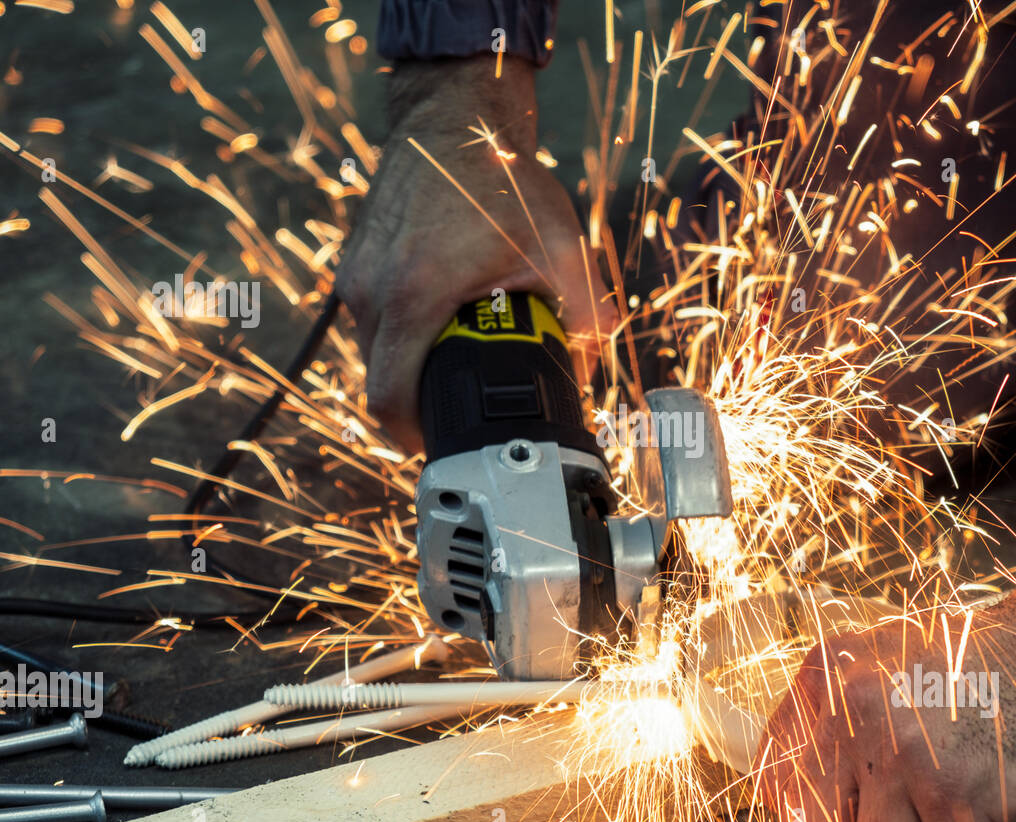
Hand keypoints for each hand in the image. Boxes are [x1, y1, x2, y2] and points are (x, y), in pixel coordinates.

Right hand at [337, 56, 616, 451]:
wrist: (451, 119)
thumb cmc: (499, 178)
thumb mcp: (559, 246)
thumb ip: (586, 311)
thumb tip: (594, 360)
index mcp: (416, 294)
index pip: (390, 397)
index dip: (414, 433)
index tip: (443, 440)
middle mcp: (372, 289)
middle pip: (380, 382)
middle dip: (417, 406)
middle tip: (459, 409)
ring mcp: (356, 275)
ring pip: (372, 353)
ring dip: (408, 369)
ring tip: (454, 360)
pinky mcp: (353, 263)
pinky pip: (369, 322)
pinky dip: (398, 336)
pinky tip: (436, 326)